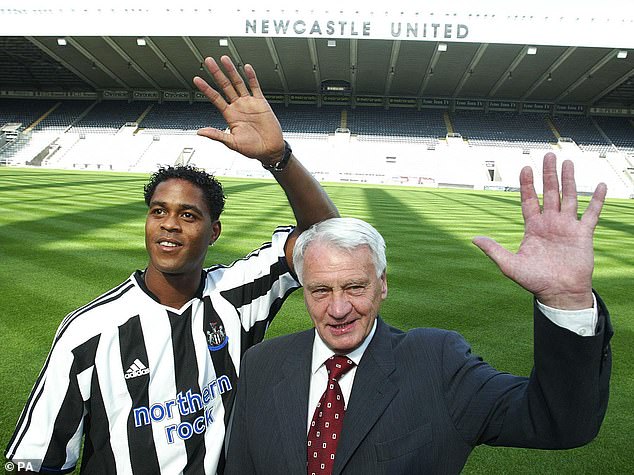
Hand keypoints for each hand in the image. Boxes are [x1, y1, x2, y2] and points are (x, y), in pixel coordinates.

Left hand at [193, 56, 283, 164]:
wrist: (270, 150)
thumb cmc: (252, 149)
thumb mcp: (232, 143)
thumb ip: (216, 135)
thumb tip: (200, 132)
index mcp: (230, 115)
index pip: (215, 98)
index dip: (206, 89)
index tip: (197, 79)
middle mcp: (238, 106)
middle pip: (225, 86)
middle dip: (216, 73)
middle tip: (208, 61)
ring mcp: (249, 103)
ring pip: (238, 83)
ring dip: (231, 71)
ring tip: (224, 59)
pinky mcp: (261, 103)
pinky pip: (255, 87)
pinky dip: (251, 77)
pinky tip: (246, 67)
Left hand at [473, 153, 606, 309]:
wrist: (559, 293)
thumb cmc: (534, 281)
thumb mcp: (509, 265)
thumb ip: (494, 250)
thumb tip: (474, 239)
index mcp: (533, 228)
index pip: (529, 200)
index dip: (527, 185)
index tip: (525, 168)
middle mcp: (550, 223)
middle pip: (549, 193)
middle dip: (548, 174)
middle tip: (548, 155)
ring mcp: (567, 227)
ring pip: (569, 197)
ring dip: (568, 180)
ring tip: (567, 162)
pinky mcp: (583, 234)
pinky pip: (591, 214)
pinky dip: (596, 200)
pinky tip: (598, 185)